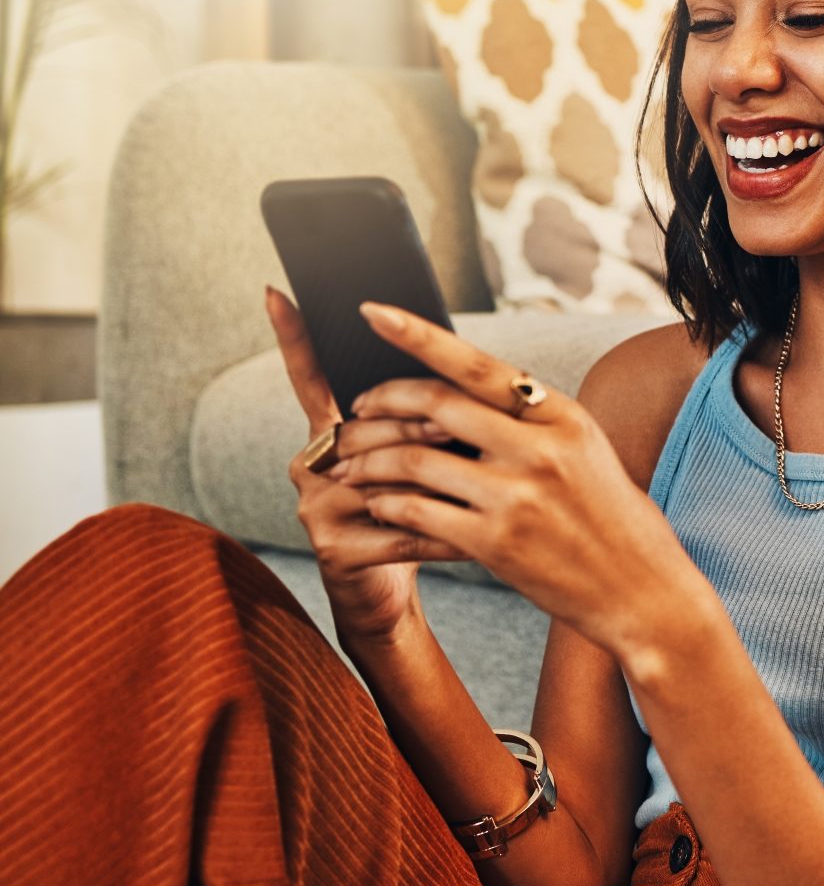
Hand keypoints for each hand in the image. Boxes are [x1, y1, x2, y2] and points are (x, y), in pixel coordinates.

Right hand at [265, 286, 471, 640]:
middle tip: (467, 431)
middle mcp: (311, 462)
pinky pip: (400, 527)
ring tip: (483, 480)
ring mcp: (315, 505)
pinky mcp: (334, 548)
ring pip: (384, 474)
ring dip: (437, 476)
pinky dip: (445, 531)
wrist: (391, 596)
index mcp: (330, 432)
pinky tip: (478, 537)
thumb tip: (462, 372)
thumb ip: (425, 420)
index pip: (310, 377)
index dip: (292, 336)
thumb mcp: (420, 460)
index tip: (277, 290)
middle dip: (422, 426)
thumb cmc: (416, 514)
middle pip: (368, 427)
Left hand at [326, 299, 710, 654]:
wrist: (640, 591)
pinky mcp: (494, 543)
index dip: (418, 335)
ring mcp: (515, 497)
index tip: (374, 312)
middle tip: (354, 411)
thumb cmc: (611, 518)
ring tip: (350, 466)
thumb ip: (531, 421)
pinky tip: (377, 504)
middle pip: (434, 405)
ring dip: (369, 460)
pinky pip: (416, 512)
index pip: (477, 363)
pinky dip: (386, 504)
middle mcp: (539, 449)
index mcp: (562, 416)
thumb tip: (465, 390)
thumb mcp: (585, 450)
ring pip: (413, 461)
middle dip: (380, 402)